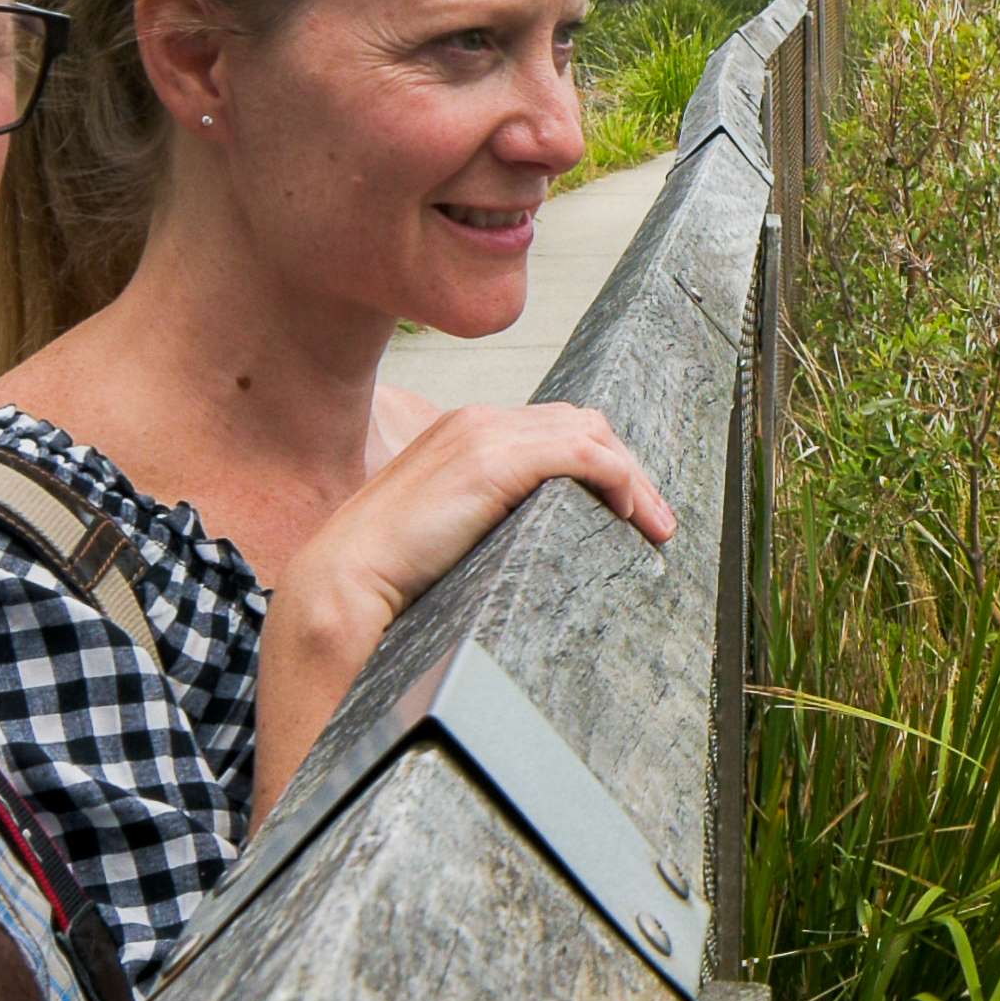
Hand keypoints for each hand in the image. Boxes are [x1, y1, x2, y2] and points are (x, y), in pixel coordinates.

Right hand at [289, 399, 677, 632]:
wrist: (344, 579)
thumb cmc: (392, 570)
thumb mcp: (450, 527)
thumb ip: (489, 515)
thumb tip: (536, 538)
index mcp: (465, 430)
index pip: (556, 427)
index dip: (603, 463)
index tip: (632, 508)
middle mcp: (477, 421)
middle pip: (582, 423)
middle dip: (628, 469)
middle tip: (656, 520)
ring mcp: (484, 435)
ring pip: (590, 436)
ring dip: (633, 480)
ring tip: (654, 527)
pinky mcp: (492, 462)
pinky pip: (583, 457)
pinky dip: (618, 480)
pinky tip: (629, 516)